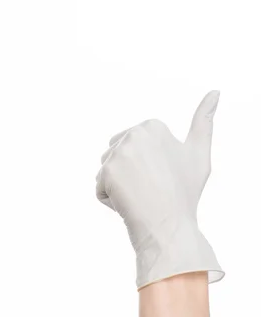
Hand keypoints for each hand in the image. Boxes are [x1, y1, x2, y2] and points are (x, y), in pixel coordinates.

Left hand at [96, 90, 223, 288]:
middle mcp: (133, 134)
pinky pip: (100, 188)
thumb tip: (215, 91)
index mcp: (152, 125)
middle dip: (128, 175)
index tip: (162, 177)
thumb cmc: (184, 192)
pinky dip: (110, 200)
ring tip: (140, 196)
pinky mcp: (106, 171)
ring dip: (118, 187)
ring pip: (107, 172)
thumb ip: (204, 120)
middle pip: (116, 156)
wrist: (170, 225)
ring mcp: (118, 153)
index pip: (131, 147)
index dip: (145, 167)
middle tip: (151, 188)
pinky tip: (128, 205)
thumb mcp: (198, 152)